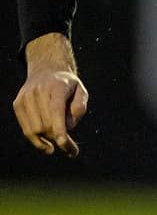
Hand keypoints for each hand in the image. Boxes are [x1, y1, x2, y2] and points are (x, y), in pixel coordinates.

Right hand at [14, 35, 87, 157]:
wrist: (47, 70)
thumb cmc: (67, 85)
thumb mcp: (81, 90)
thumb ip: (80, 106)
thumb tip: (69, 125)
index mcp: (57, 87)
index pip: (56, 111)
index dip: (60, 130)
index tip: (63, 144)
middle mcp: (39, 91)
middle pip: (46, 124)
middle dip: (58, 137)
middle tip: (68, 143)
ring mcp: (26, 98)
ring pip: (34, 130)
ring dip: (47, 139)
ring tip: (58, 137)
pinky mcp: (18, 104)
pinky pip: (26, 129)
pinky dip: (36, 140)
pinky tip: (45, 143)